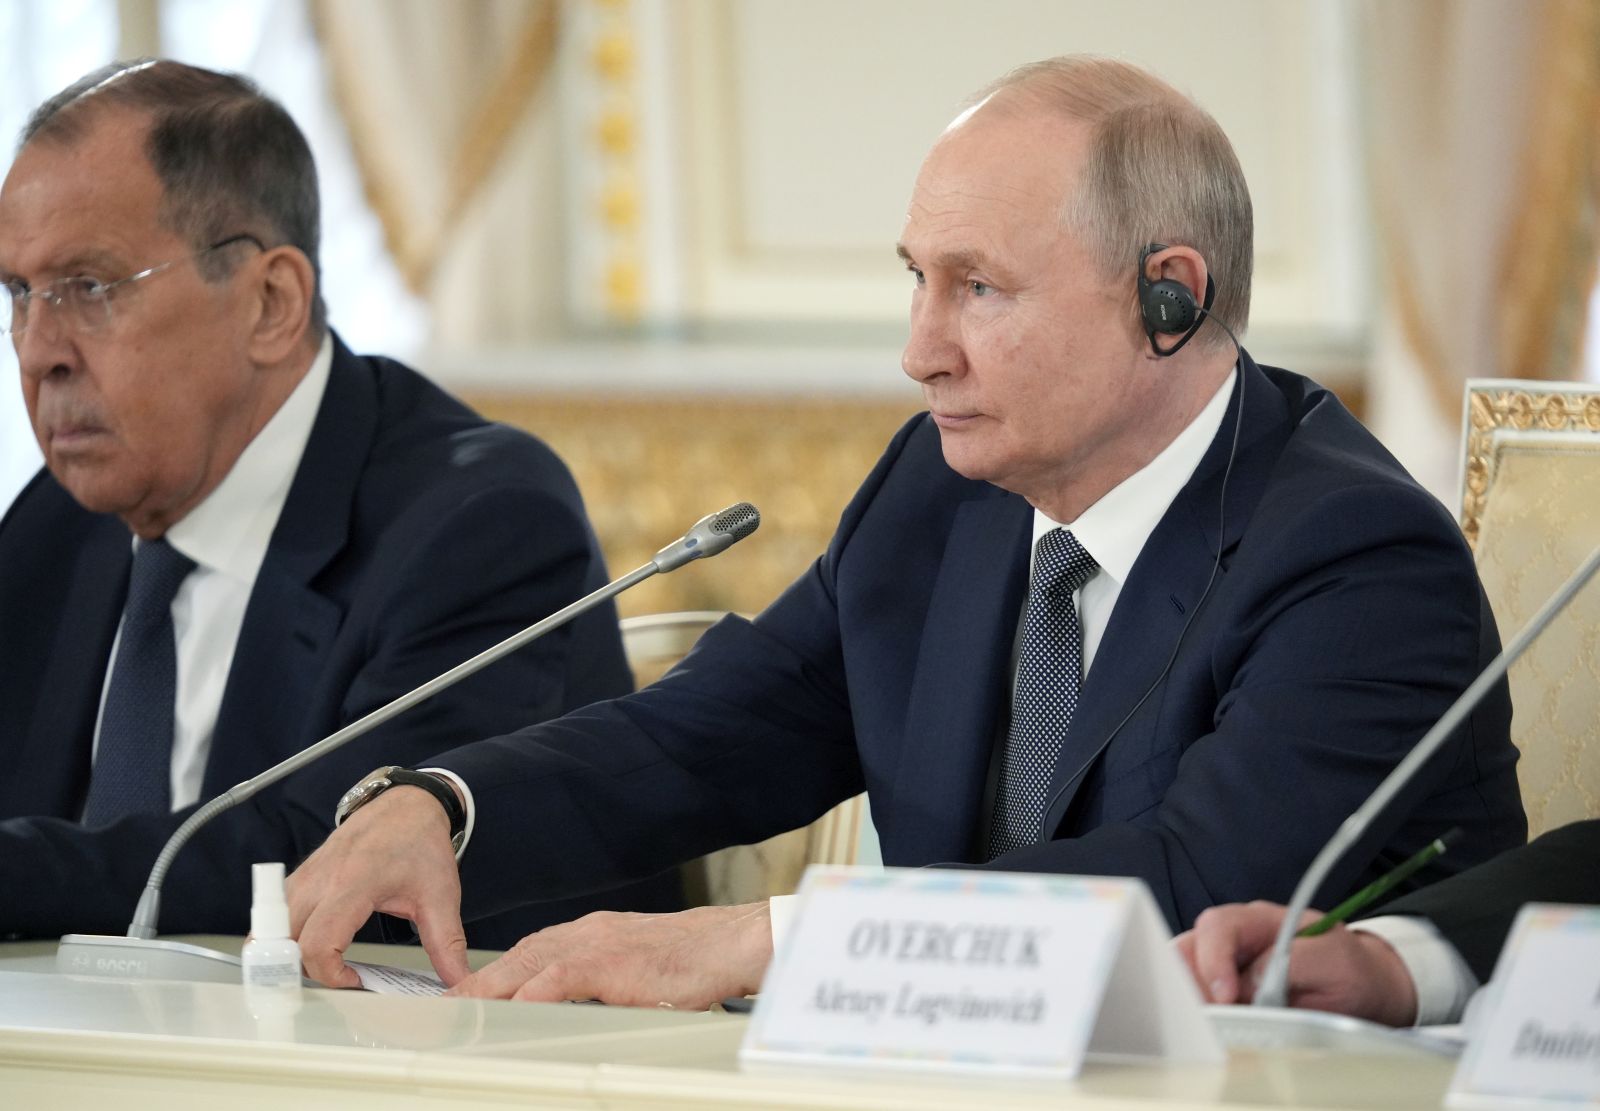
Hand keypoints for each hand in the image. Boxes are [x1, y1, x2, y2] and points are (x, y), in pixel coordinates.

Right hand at [287, 785, 468, 988]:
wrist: (408, 804)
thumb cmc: (421, 845)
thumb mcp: (441, 896)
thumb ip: (447, 943)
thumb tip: (458, 981)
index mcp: (354, 884)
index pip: (318, 944)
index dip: (330, 974)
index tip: (355, 981)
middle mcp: (321, 879)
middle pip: (287, 943)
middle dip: (305, 971)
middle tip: (337, 980)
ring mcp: (306, 875)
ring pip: (273, 929)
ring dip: (289, 954)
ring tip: (323, 967)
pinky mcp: (302, 875)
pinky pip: (277, 914)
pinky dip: (284, 935)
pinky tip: (311, 945)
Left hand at [446, 901, 773, 1008]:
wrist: (731, 942)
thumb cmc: (695, 959)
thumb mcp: (641, 968)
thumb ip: (607, 983)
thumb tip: (583, 1009)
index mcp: (595, 933)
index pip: (535, 952)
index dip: (499, 973)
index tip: (471, 992)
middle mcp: (589, 932)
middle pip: (522, 955)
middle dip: (482, 979)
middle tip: (449, 1002)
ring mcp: (599, 945)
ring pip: (531, 962)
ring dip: (493, 985)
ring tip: (463, 1007)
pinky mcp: (611, 963)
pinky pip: (559, 978)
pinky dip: (530, 992)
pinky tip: (511, 1007)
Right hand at [1173, 900, 1418, 1026]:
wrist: (1366, 986)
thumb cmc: (1351, 971)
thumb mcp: (1336, 962)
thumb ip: (1294, 963)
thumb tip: (1249, 982)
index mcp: (1260, 920)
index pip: (1218, 928)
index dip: (1214, 961)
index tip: (1225, 996)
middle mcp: (1235, 939)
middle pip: (1188, 950)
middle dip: (1192, 984)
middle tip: (1212, 1017)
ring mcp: (1227, 967)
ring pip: (1186, 975)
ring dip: (1194, 1002)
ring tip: (1216, 1027)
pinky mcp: (1227, 995)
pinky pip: (1200, 999)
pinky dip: (1202, 1015)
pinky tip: (1218, 1030)